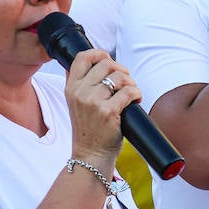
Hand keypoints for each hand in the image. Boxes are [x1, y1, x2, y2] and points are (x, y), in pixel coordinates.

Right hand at [64, 48, 139, 164]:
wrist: (90, 155)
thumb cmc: (89, 129)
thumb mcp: (76, 103)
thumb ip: (81, 83)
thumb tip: (92, 60)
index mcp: (71, 87)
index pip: (83, 57)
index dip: (100, 54)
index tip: (111, 63)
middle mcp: (80, 92)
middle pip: (106, 64)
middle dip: (121, 71)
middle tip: (125, 83)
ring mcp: (93, 102)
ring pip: (120, 76)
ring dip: (131, 83)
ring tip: (130, 94)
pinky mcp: (108, 111)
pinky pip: (129, 91)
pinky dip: (137, 94)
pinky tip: (135, 101)